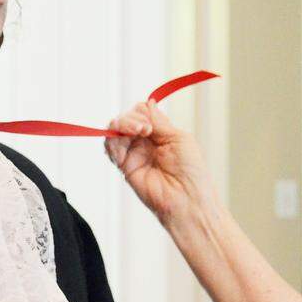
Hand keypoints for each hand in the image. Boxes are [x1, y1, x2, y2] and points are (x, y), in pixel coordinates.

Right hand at [104, 101, 218, 225]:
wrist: (187, 199)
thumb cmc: (191, 171)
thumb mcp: (178, 138)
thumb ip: (158, 122)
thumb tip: (147, 103)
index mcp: (160, 133)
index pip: (141, 113)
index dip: (142, 113)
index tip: (150, 123)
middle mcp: (145, 142)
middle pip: (126, 118)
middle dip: (131, 118)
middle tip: (144, 129)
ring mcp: (134, 154)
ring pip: (115, 130)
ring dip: (122, 126)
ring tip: (137, 132)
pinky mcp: (125, 167)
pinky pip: (110, 148)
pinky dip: (113, 142)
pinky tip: (125, 147)